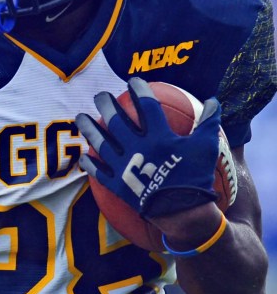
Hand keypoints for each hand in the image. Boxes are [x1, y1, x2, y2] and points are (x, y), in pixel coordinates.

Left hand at [76, 78, 221, 217]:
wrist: (180, 212)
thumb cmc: (195, 178)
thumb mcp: (206, 147)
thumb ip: (208, 122)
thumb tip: (213, 100)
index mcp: (159, 136)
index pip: (146, 107)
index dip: (139, 91)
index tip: (133, 81)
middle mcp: (137, 148)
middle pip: (117, 121)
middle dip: (107, 105)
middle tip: (100, 95)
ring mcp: (124, 166)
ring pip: (101, 143)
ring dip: (89, 129)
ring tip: (80, 117)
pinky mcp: (117, 185)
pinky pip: (99, 172)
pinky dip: (90, 164)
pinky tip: (83, 156)